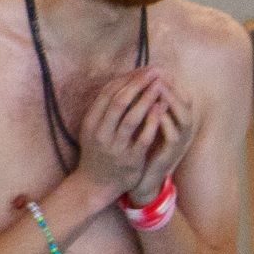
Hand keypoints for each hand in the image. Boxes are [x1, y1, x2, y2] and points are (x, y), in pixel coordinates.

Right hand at [74, 71, 175, 200]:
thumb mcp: (94, 128)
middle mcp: (100, 133)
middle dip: (138, 83)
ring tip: (160, 85)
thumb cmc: (97, 151)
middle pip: (120, 101)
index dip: (127, 78)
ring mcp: (114, 147)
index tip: (143, 68)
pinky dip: (153, 121)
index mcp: (91, 122)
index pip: (108, 92)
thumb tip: (126, 80)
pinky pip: (143, 137)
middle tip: (154, 71)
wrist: (94, 184)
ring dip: (147, 98)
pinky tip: (162, 108)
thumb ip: (106, 107)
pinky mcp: (129, 159)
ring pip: (131, 118)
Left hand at [120, 72, 193, 204]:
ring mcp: (180, 142)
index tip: (154, 67)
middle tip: (158, 73)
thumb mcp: (147, 124)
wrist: (142, 179)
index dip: (170, 80)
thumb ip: (148, 105)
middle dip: (172, 86)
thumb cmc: (143, 149)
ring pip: (183, 116)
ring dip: (171, 100)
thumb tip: (139, 81)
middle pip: (186, 101)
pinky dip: (164, 121)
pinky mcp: (171, 154)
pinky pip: (172, 135)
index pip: (180, 94)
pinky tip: (153, 110)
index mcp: (177, 121)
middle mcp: (183, 130)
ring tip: (157, 88)